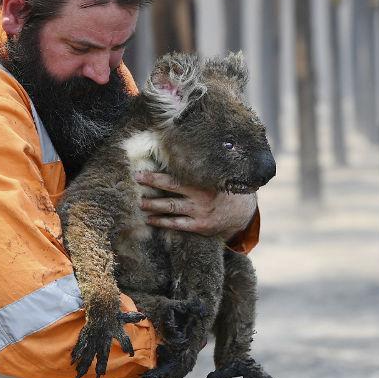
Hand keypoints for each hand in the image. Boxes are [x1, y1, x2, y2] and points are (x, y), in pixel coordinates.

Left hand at [134, 171, 257, 240]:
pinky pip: (176, 224)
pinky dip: (161, 221)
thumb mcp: (216, 175)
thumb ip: (200, 168)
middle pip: (171, 188)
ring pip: (171, 207)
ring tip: (139, 202)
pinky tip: (150, 219)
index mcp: (205, 180)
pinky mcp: (199, 226)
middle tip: (136, 178)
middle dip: (152, 183)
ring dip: (153, 205)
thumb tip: (178, 151)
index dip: (158, 172)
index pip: (177, 174)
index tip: (142, 169)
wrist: (242, 213)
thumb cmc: (223, 189)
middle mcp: (201, 195)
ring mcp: (200, 212)